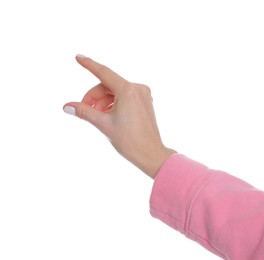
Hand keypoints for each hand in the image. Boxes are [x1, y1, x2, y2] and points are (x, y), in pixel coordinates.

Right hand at [63, 55, 175, 177]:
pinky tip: (108, 115)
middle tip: (84, 109)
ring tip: (96, 116)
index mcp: (128, 91)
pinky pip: (124, 97)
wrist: (150, 154)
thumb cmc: (129, 140)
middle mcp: (138, 89)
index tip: (78, 57)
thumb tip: (66, 106)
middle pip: (108, 86)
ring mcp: (143, 95)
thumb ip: (84, 111)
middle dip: (94, 97)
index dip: (89, 65)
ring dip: (103, 101)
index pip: (104, 73)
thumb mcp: (103, 124)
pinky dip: (113, 103)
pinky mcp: (144, 102)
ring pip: (115, 92)